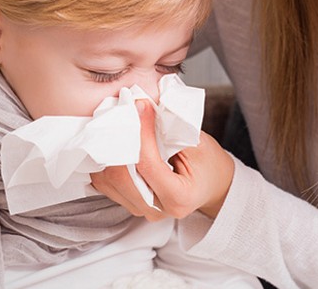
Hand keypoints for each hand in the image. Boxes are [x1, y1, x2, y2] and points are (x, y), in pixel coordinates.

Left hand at [90, 100, 234, 219]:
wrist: (212, 185)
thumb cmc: (208, 164)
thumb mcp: (198, 144)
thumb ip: (170, 130)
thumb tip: (143, 107)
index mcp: (179, 198)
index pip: (148, 164)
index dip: (141, 133)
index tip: (141, 107)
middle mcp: (156, 210)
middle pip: (122, 177)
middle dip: (120, 141)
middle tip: (123, 112)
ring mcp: (140, 209)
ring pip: (109, 181)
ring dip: (108, 150)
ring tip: (116, 124)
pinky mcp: (128, 203)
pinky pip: (105, 183)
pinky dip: (104, 161)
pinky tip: (111, 143)